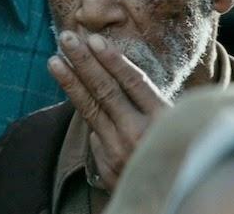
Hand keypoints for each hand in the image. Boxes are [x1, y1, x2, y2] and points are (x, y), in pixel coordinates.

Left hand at [48, 31, 171, 189]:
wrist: (170, 194)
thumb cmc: (179, 149)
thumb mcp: (176, 121)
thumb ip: (149, 103)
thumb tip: (119, 75)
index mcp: (163, 119)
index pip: (134, 83)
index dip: (113, 60)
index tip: (95, 40)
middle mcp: (140, 134)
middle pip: (107, 91)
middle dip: (85, 62)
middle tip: (67, 39)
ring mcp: (119, 150)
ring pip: (92, 109)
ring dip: (71, 82)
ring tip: (55, 60)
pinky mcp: (106, 164)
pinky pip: (94, 130)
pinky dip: (83, 107)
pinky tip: (69, 84)